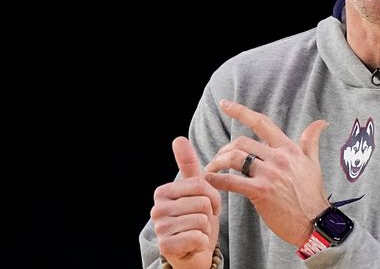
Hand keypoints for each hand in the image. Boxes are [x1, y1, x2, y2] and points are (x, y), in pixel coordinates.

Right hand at [150, 137, 220, 268]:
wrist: (195, 252)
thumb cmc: (197, 219)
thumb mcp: (197, 191)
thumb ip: (188, 165)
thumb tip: (179, 138)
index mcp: (163, 191)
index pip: (201, 184)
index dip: (213, 197)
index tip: (207, 205)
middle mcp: (156, 208)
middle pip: (202, 202)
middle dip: (209, 214)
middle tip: (201, 221)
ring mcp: (159, 228)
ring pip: (201, 220)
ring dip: (206, 229)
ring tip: (197, 232)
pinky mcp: (165, 246)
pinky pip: (198, 236)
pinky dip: (203, 241)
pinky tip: (195, 244)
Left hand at [203, 100, 329, 247]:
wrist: (314, 222)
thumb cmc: (312, 195)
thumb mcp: (313, 164)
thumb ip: (311, 141)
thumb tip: (321, 122)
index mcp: (289, 149)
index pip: (263, 123)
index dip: (241, 111)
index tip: (225, 104)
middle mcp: (279, 158)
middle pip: (242, 142)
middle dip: (224, 149)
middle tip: (218, 160)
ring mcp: (269, 174)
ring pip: (235, 158)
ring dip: (218, 163)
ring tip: (213, 171)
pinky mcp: (260, 192)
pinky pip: (231, 181)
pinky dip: (217, 180)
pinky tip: (210, 181)